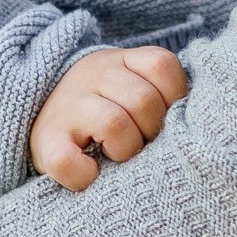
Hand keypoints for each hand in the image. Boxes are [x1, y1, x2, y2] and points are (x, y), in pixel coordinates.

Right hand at [28, 43, 188, 191]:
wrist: (39, 116)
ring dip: (124, 149)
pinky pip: (68, 160)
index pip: (162, 66)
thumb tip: (197, 123)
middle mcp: (94, 75)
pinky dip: (84, 174)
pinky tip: (91, 174)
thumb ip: (162, 96)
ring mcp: (69, 106)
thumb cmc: (105, 110)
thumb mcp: (131, 88)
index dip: (173, 98)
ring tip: (116, 156)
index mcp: (122, 62)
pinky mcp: (47, 141)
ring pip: (114, 123)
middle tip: (141, 144)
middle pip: (144, 101)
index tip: (162, 118)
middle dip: (151, 131)